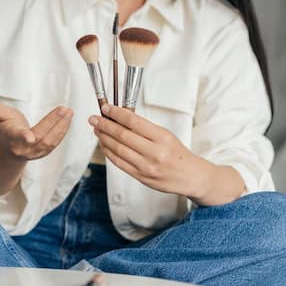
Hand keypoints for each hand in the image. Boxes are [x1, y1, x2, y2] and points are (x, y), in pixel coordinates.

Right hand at [0, 99, 72, 160]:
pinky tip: (68, 120)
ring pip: (50, 141)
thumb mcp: (2, 117)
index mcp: (11, 137)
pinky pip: (55, 143)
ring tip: (69, 113)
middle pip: (40, 137)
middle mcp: (23, 147)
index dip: (23, 136)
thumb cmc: (9, 128)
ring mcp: (34, 152)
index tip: (30, 137)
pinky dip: (63, 131)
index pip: (17, 136)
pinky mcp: (44, 153)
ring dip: (61, 127)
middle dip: (52, 123)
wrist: (12, 148)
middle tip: (64, 110)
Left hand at [88, 104, 212, 198]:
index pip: (134, 121)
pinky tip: (104, 144)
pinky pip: (119, 163)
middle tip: (94, 119)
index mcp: (162, 137)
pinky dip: (108, 152)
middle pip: (122, 135)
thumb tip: (121, 118)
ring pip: (117, 149)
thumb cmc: (178, 154)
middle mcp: (154, 152)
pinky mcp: (140, 177)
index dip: (116, 113)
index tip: (106, 108)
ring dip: (103, 138)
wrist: (190, 176)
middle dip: (104, 125)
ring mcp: (146, 166)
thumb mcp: (165, 135)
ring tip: (97, 130)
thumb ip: (144, 128)